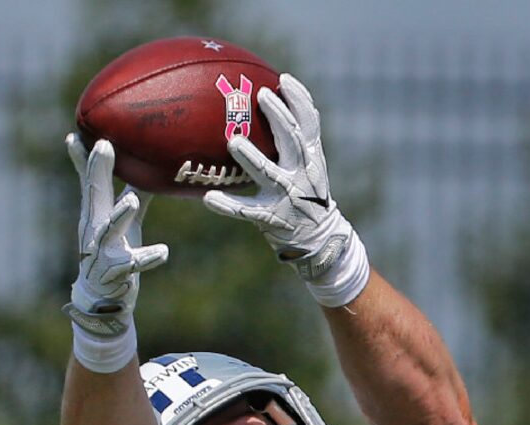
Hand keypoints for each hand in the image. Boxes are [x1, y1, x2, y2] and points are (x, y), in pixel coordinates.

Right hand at [64, 134, 167, 337]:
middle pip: (94, 197)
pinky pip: (131, 266)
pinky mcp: (116, 275)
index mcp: (95, 214)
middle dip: (97, 172)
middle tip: (104, 146)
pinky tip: (163, 251)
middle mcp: (94, 230)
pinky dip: (146, 258)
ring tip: (130, 200)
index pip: (90, 181)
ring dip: (118, 215)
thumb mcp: (121, 221)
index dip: (87, 157)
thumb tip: (143, 165)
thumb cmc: (113, 253)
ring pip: (108, 231)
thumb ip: (129, 192)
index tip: (82, 132)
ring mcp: (102, 253)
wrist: (103, 299)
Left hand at [203, 74, 354, 283]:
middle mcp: (302, 175)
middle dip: (279, 117)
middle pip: (293, 141)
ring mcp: (287, 197)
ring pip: (269, 173)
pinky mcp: (272, 219)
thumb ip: (298, 140)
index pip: (310, 125)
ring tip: (234, 141)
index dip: (299, 101)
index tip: (283, 80)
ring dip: (252, 157)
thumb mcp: (311, 166)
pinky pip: (247, 211)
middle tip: (261, 96)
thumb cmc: (307, 194)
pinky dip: (229, 205)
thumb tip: (278, 99)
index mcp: (312, 159)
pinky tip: (209, 198)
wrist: (319, 239)